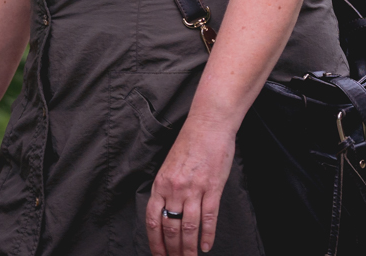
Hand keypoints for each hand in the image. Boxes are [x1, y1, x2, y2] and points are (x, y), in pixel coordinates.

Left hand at [148, 115, 235, 255]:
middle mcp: (174, 189)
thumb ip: (166, 188)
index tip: (158, 255)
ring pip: (188, 227)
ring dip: (188, 248)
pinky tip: (206, 246)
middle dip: (172, 250)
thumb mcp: (169, 165)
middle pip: (170, 228)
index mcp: (160, 184)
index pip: (153, 221)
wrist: (209, 124)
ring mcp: (194, 189)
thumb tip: (167, 211)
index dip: (155, 242)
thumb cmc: (190, 142)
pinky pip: (208, 217)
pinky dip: (207, 235)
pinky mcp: (212, 187)